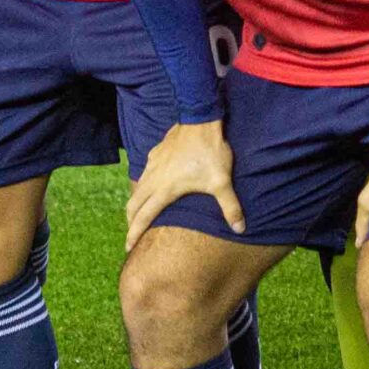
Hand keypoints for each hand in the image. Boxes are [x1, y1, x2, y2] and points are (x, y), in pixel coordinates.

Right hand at [127, 119, 242, 250]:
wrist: (201, 120)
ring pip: (136, 188)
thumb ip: (230, 207)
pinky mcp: (155, 153)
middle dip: (131, 221)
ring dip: (135, 203)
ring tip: (139, 213)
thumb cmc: (210, 153)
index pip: (143, 217)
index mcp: (164, 190)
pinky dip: (142, 184)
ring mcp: (152, 164)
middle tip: (132, 234)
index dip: (134, 234)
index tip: (128, 248)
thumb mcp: (222, 182)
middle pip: (133, 204)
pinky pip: (144, 173)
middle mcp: (153, 178)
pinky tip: (151, 185)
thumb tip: (240, 229)